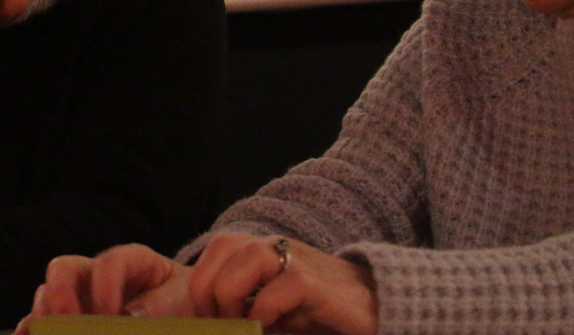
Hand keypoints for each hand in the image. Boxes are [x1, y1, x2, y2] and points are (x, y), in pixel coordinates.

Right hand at [16, 244, 191, 334]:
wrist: (193, 312)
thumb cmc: (192, 306)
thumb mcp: (184, 302)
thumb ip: (158, 307)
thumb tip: (125, 318)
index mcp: (135, 263)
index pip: (112, 261)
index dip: (106, 284)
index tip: (111, 314)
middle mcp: (99, 276)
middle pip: (65, 269)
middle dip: (61, 293)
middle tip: (67, 320)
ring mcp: (80, 299)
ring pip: (47, 296)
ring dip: (44, 317)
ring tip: (48, 333)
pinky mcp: (71, 321)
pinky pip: (41, 323)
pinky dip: (31, 330)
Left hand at [190, 233, 377, 334]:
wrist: (375, 307)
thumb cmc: (316, 310)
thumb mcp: (269, 306)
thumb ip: (239, 307)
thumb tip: (198, 321)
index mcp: (257, 249)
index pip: (210, 254)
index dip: (198, 291)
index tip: (207, 322)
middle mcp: (273, 246)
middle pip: (218, 254)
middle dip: (208, 299)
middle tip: (223, 326)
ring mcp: (295, 260)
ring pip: (244, 265)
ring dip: (232, 303)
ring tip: (244, 327)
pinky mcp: (314, 283)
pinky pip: (276, 293)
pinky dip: (264, 316)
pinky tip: (273, 329)